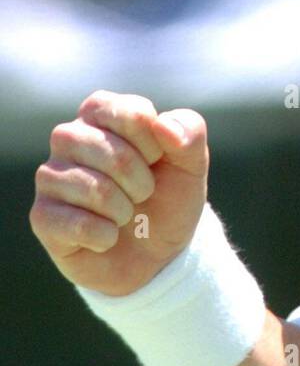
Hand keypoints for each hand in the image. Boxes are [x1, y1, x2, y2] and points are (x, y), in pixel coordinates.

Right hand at [29, 90, 208, 295]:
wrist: (156, 254)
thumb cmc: (168, 196)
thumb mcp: (192, 163)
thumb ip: (189, 131)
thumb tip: (163, 126)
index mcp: (101, 111)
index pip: (132, 114)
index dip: (156, 146)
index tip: (156, 161)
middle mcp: (68, 136)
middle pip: (112, 152)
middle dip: (142, 182)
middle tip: (142, 194)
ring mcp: (50, 176)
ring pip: (95, 189)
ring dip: (125, 210)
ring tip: (125, 214)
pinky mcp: (42, 215)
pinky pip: (78, 224)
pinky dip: (106, 236)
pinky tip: (106, 236)